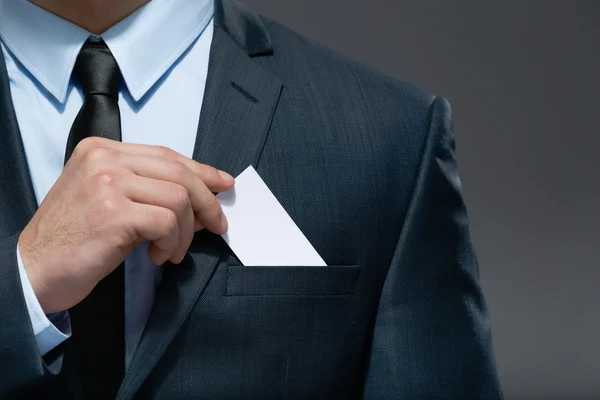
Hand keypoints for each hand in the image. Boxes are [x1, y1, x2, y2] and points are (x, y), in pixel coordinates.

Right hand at [18, 137, 233, 312]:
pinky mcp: (114, 212)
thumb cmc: (73, 238)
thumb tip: (199, 197)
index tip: (223, 184)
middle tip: (217, 225)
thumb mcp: (106, 200)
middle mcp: (104, 159)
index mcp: (101, 150)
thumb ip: (145, 189)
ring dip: (187, 231)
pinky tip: (158, 257)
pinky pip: (168, 222)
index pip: (165, 155)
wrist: (33, 269)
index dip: (200, 170)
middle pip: (178, 171)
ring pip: (178, 197)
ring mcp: (108, 183)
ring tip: (173, 251)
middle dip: (206, 201)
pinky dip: (173, 243)